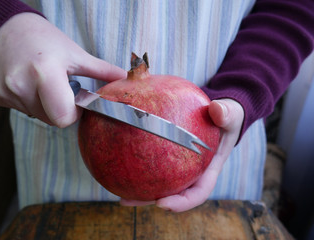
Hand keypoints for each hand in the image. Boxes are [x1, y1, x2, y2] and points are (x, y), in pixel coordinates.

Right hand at [0, 13, 126, 126]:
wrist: (4, 28)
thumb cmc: (43, 39)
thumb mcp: (74, 53)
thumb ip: (101, 70)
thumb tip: (125, 79)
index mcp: (44, 73)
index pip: (63, 117)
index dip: (74, 113)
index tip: (76, 100)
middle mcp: (21, 85)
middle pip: (51, 119)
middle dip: (61, 108)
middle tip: (61, 87)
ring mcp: (6, 92)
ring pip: (38, 116)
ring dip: (46, 105)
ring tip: (44, 82)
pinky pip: (23, 109)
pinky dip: (31, 101)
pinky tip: (29, 82)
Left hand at [120, 98, 243, 211]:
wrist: (219, 114)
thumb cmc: (227, 117)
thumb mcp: (230, 115)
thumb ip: (227, 113)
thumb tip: (217, 110)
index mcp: (209, 169)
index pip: (197, 192)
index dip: (181, 202)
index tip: (161, 204)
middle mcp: (193, 172)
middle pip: (172, 194)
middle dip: (150, 200)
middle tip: (126, 200)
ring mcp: (181, 167)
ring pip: (160, 183)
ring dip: (139, 189)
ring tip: (117, 192)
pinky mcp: (171, 157)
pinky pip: (154, 165)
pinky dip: (139, 167)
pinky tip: (120, 163)